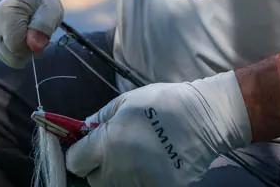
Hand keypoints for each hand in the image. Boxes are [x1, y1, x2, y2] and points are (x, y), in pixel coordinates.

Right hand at [0, 0, 63, 67]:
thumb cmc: (43, 2)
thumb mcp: (51, 10)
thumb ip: (44, 26)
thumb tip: (35, 46)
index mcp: (7, 13)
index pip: (16, 47)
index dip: (32, 47)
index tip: (40, 34)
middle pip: (10, 56)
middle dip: (28, 51)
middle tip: (37, 34)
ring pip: (7, 58)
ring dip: (22, 51)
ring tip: (29, 34)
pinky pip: (4, 56)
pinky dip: (16, 51)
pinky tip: (21, 36)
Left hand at [66, 72, 251, 185]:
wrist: (204, 119)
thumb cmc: (163, 103)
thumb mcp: (126, 101)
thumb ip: (101, 117)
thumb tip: (84, 130)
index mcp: (107, 143)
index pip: (75, 162)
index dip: (79, 154)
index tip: (88, 148)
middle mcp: (119, 169)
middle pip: (94, 180)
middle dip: (99, 167)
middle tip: (115, 152)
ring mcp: (140, 183)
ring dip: (120, 176)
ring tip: (137, 158)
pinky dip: (143, 180)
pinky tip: (154, 165)